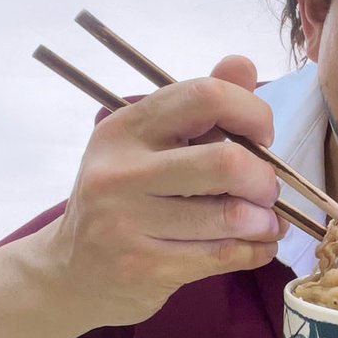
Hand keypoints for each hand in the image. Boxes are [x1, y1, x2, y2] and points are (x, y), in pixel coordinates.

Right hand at [38, 55, 289, 329]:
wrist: (71, 273)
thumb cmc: (125, 200)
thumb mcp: (149, 145)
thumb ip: (200, 105)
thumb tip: (243, 63)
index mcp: (126, 128)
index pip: (204, 96)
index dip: (251, 112)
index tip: (262, 136)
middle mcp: (121, 171)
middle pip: (226, 161)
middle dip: (265, 178)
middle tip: (267, 189)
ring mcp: (128, 222)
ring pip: (231, 215)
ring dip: (266, 221)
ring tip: (266, 222)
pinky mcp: (144, 268)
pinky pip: (224, 255)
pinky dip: (257, 250)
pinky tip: (258, 245)